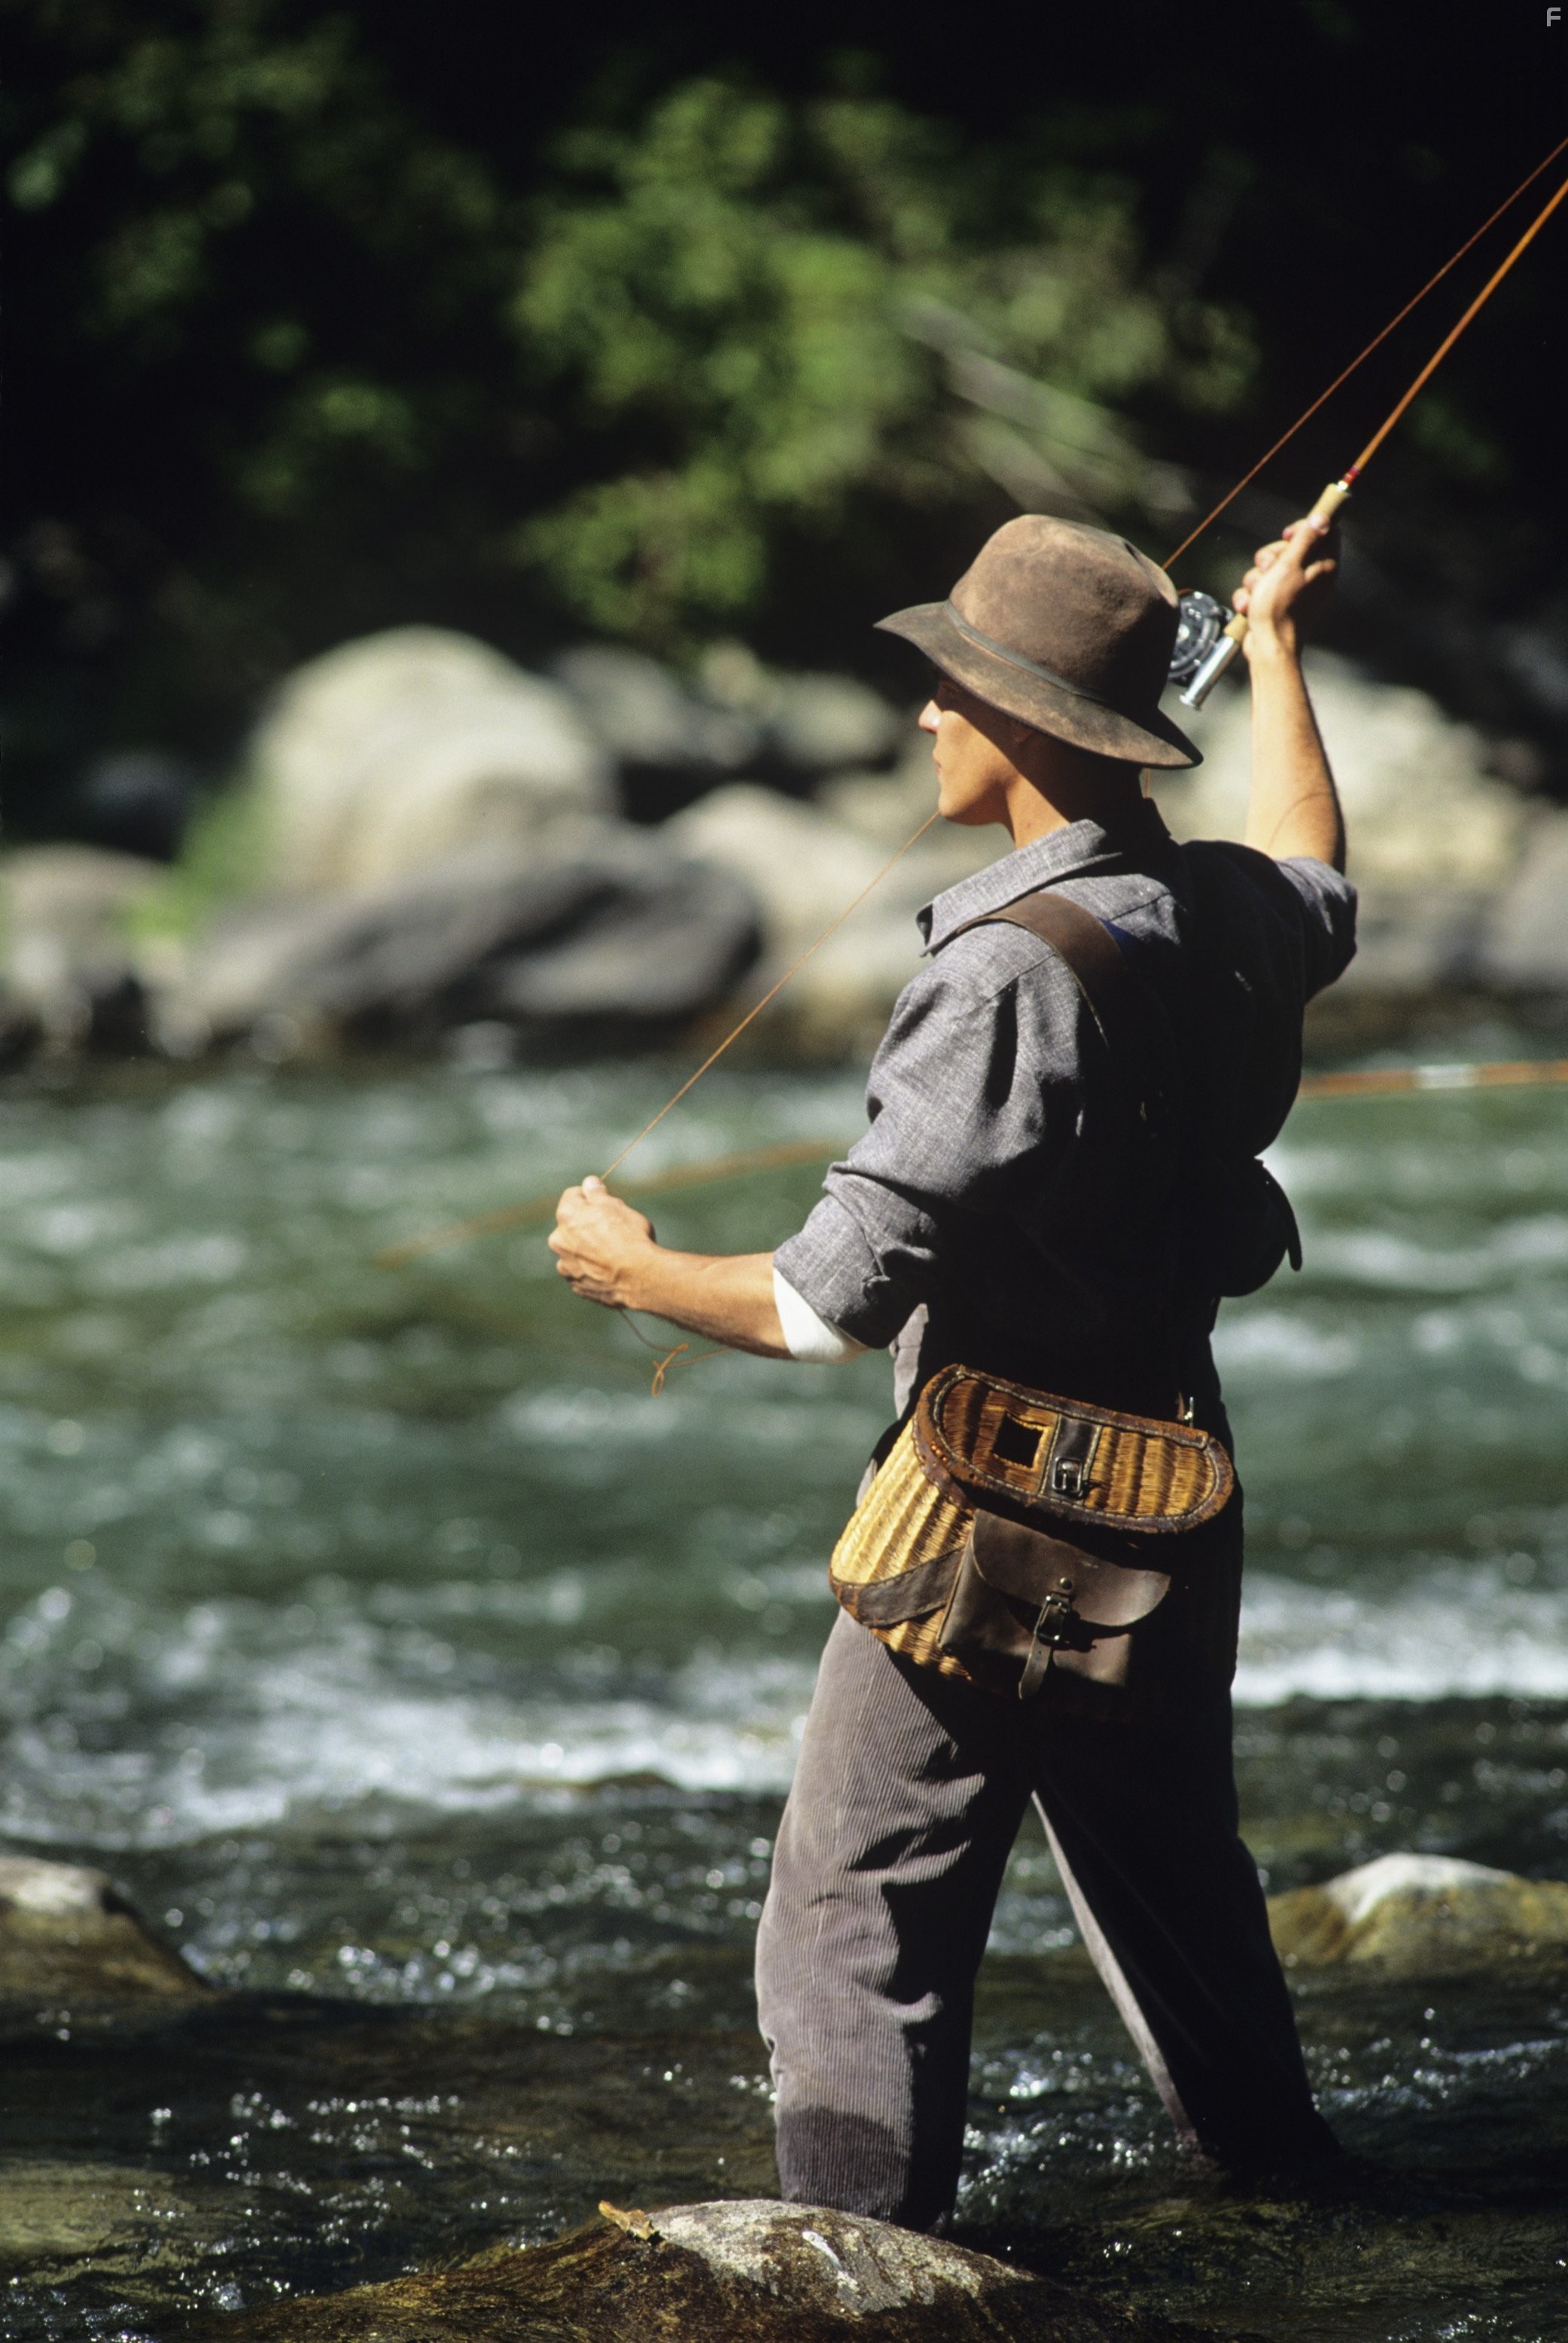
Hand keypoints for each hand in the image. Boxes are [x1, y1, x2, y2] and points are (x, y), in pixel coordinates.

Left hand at [548, 1176, 656, 1307]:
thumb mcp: (618, 1207)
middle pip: (571, 1224)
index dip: (590, 1197)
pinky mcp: (575, 1284)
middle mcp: (559, 1239)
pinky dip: (590, 1269)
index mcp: (567, 1215)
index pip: (573, 1195)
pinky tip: (609, 1269)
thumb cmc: (631, 1237)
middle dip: (586, 1224)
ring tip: (612, 1253)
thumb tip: (589, 1183)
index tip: (605, 1203)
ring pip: (574, 1249)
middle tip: (612, 1229)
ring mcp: (565, 1264)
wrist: (640, 1278)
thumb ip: (597, 1194)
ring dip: (586, 1248)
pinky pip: (580, 1270)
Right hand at [1232, 513, 1337, 656]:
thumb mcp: (1289, 566)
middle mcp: (1313, 576)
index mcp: (1324, 565)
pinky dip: (1251, 597)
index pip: (1323, 530)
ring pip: (1270, 569)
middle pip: (1290, 548)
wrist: (1268, 648)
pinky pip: (1261, 589)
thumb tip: (1323, 517)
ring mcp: (1294, 591)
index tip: (1286, 535)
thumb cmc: (1280, 609)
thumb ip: (1305, 539)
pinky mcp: (1278, 604)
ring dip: (1255, 579)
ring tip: (1256, 595)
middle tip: (1267, 570)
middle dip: (1270, 557)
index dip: (1303, 527)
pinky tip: (1250, 607)